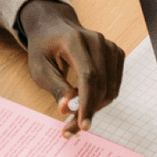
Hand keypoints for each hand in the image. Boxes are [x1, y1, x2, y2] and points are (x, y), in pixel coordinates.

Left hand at [19, 0, 124, 136]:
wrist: (56, 27)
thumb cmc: (44, 48)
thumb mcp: (39, 68)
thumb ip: (55, 87)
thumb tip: (67, 108)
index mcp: (75, 40)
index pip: (88, 75)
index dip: (87, 102)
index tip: (82, 126)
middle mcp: (98, 41)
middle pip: (101, 84)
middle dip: (89, 111)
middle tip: (70, 129)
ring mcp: (110, 46)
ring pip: (111, 87)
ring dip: (95, 106)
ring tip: (74, 112)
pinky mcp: (116, 53)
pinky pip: (114, 84)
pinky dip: (102, 97)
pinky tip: (85, 98)